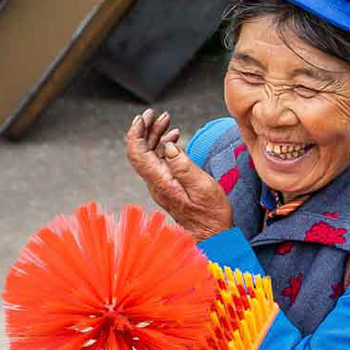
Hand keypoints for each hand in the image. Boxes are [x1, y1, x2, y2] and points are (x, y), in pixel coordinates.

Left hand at [125, 108, 232, 240]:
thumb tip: (168, 145)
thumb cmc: (210, 215)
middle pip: (141, 151)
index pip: (137, 154)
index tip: (143, 117)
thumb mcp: (202, 187)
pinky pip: (159, 161)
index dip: (136, 133)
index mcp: (161, 182)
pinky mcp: (168, 186)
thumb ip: (184, 165)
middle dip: (146, 129)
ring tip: (166, 120)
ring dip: (155, 135)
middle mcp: (156, 183)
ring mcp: (160, 185)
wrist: (212, 235)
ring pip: (150, 155)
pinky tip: (173, 138)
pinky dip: (163, 145)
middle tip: (155, 113)